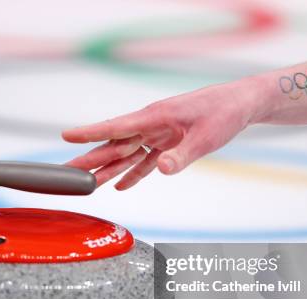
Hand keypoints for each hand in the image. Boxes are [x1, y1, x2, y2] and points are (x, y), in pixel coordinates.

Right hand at [62, 78, 263, 189]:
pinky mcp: (166, 143)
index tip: (66, 135)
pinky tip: (121, 186)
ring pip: (126, 154)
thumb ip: (181, 155)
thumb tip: (161, 169)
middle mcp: (150, 125)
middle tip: (68, 171)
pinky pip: (145, 160)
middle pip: (114, 144)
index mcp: (155, 117)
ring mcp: (157, 134)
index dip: (90, 132)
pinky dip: (134, 173)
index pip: (115, 126)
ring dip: (107, 169)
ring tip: (87, 183)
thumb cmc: (223, 114)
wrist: (239, 104)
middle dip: (90, 158)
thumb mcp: (205, 137)